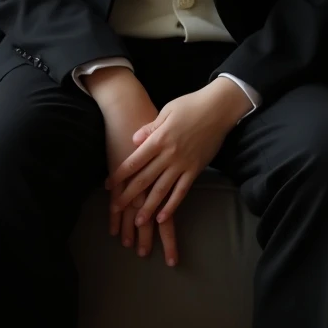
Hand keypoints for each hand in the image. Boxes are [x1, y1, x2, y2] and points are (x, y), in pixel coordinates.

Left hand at [99, 79, 179, 267]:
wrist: (219, 108)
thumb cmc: (191, 105)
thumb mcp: (167, 110)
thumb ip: (150, 127)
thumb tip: (133, 140)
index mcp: (159, 139)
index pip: (134, 161)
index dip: (120, 174)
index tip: (108, 185)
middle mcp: (169, 155)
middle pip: (144, 179)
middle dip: (128, 196)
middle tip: (116, 209)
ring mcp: (183, 164)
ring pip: (161, 190)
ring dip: (148, 207)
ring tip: (138, 222)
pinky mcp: (196, 170)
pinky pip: (182, 191)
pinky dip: (172, 205)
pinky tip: (162, 217)